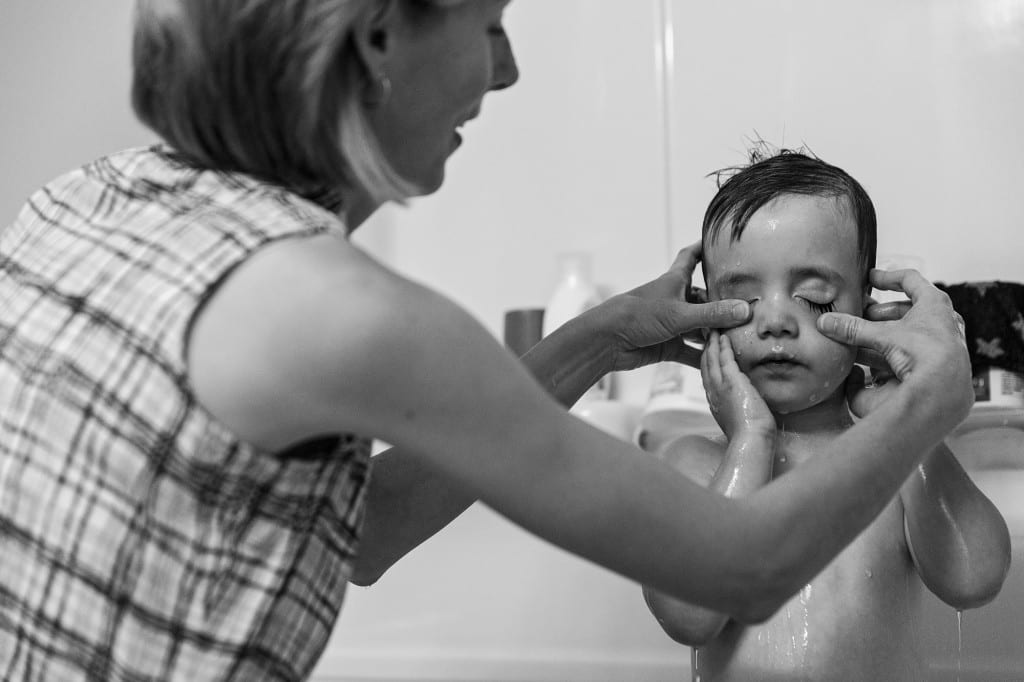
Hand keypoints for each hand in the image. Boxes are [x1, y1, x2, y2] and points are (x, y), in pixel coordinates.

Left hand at [585, 242, 750, 371]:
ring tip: (744, 339)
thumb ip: (712, 314)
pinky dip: (704, 358)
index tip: (722, 242)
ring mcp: (672, 324)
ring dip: (717, 335)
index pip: (691, 258)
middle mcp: (676, 301)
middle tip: (753, 310)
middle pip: (705, 299)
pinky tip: (723, 364)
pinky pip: (691, 352)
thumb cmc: (638, 315)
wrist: (606, 341)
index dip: (704, 248)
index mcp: (675, 282)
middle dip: (725, 305)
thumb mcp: (679, 313)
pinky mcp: (667, 346)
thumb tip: (745, 310)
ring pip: (701, 328)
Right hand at [701, 331, 773, 438]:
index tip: (708, 352)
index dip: (707, 362)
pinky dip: (723, 346)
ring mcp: (720, 386)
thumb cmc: (749, 435)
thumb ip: (736, 407)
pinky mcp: (732, 381)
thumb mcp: (737, 418)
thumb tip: (744, 401)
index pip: (707, 377)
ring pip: (711, 359)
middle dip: (706, 349)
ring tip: (713, 331)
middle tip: (707, 335)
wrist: (750, 440)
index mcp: (714, 402)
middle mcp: (712, 392)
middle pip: (705, 365)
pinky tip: (724, 337)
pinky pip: (725, 359)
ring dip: (712, 344)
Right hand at [817, 268, 972, 426]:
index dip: (887, 277)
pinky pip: (904, 358)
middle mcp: (940, 324)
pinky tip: (867, 365)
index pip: (910, 280)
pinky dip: (884, 359)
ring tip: (856, 340)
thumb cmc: (927, 353)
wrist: (945, 390)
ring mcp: (937, 348)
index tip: (871, 278)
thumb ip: (854, 328)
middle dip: (880, 314)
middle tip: (861, 315)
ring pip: (904, 336)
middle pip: (906, 312)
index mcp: (934, 304)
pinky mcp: (930, 370)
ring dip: (879, 337)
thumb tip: (826, 322)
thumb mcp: (884, 335)